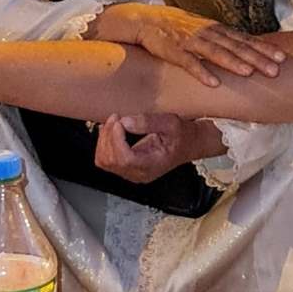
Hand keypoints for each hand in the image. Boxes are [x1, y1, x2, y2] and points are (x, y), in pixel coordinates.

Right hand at [90, 3, 283, 87]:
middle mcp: (206, 33)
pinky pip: (188, 63)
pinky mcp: (172, 50)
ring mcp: (189, 41)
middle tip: (276, 69)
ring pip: (216, 52)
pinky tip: (213, 83)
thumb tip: (243, 51)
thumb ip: (219, 40)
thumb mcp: (201, 30)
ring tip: (250, 73)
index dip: (262, 47)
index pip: (243, 38)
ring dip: (233, 63)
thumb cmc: (174, 27)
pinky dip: (201, 72)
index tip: (282, 57)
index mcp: (214, 29)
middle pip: (235, 46)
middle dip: (256, 57)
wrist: (142, 19)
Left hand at [92, 112, 221, 183]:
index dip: (116, 139)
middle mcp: (139, 173)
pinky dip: (103, 144)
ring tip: (114, 122)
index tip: (119, 122)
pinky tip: (111, 130)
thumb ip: (149, 122)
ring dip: (104, 139)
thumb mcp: (171, 123)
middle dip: (108, 136)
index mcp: (151, 165)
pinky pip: (105, 159)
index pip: (124, 159)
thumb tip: (125, 123)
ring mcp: (130, 172)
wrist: (190, 144)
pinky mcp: (125, 167)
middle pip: (110, 161)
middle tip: (116, 118)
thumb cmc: (183, 136)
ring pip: (104, 161)